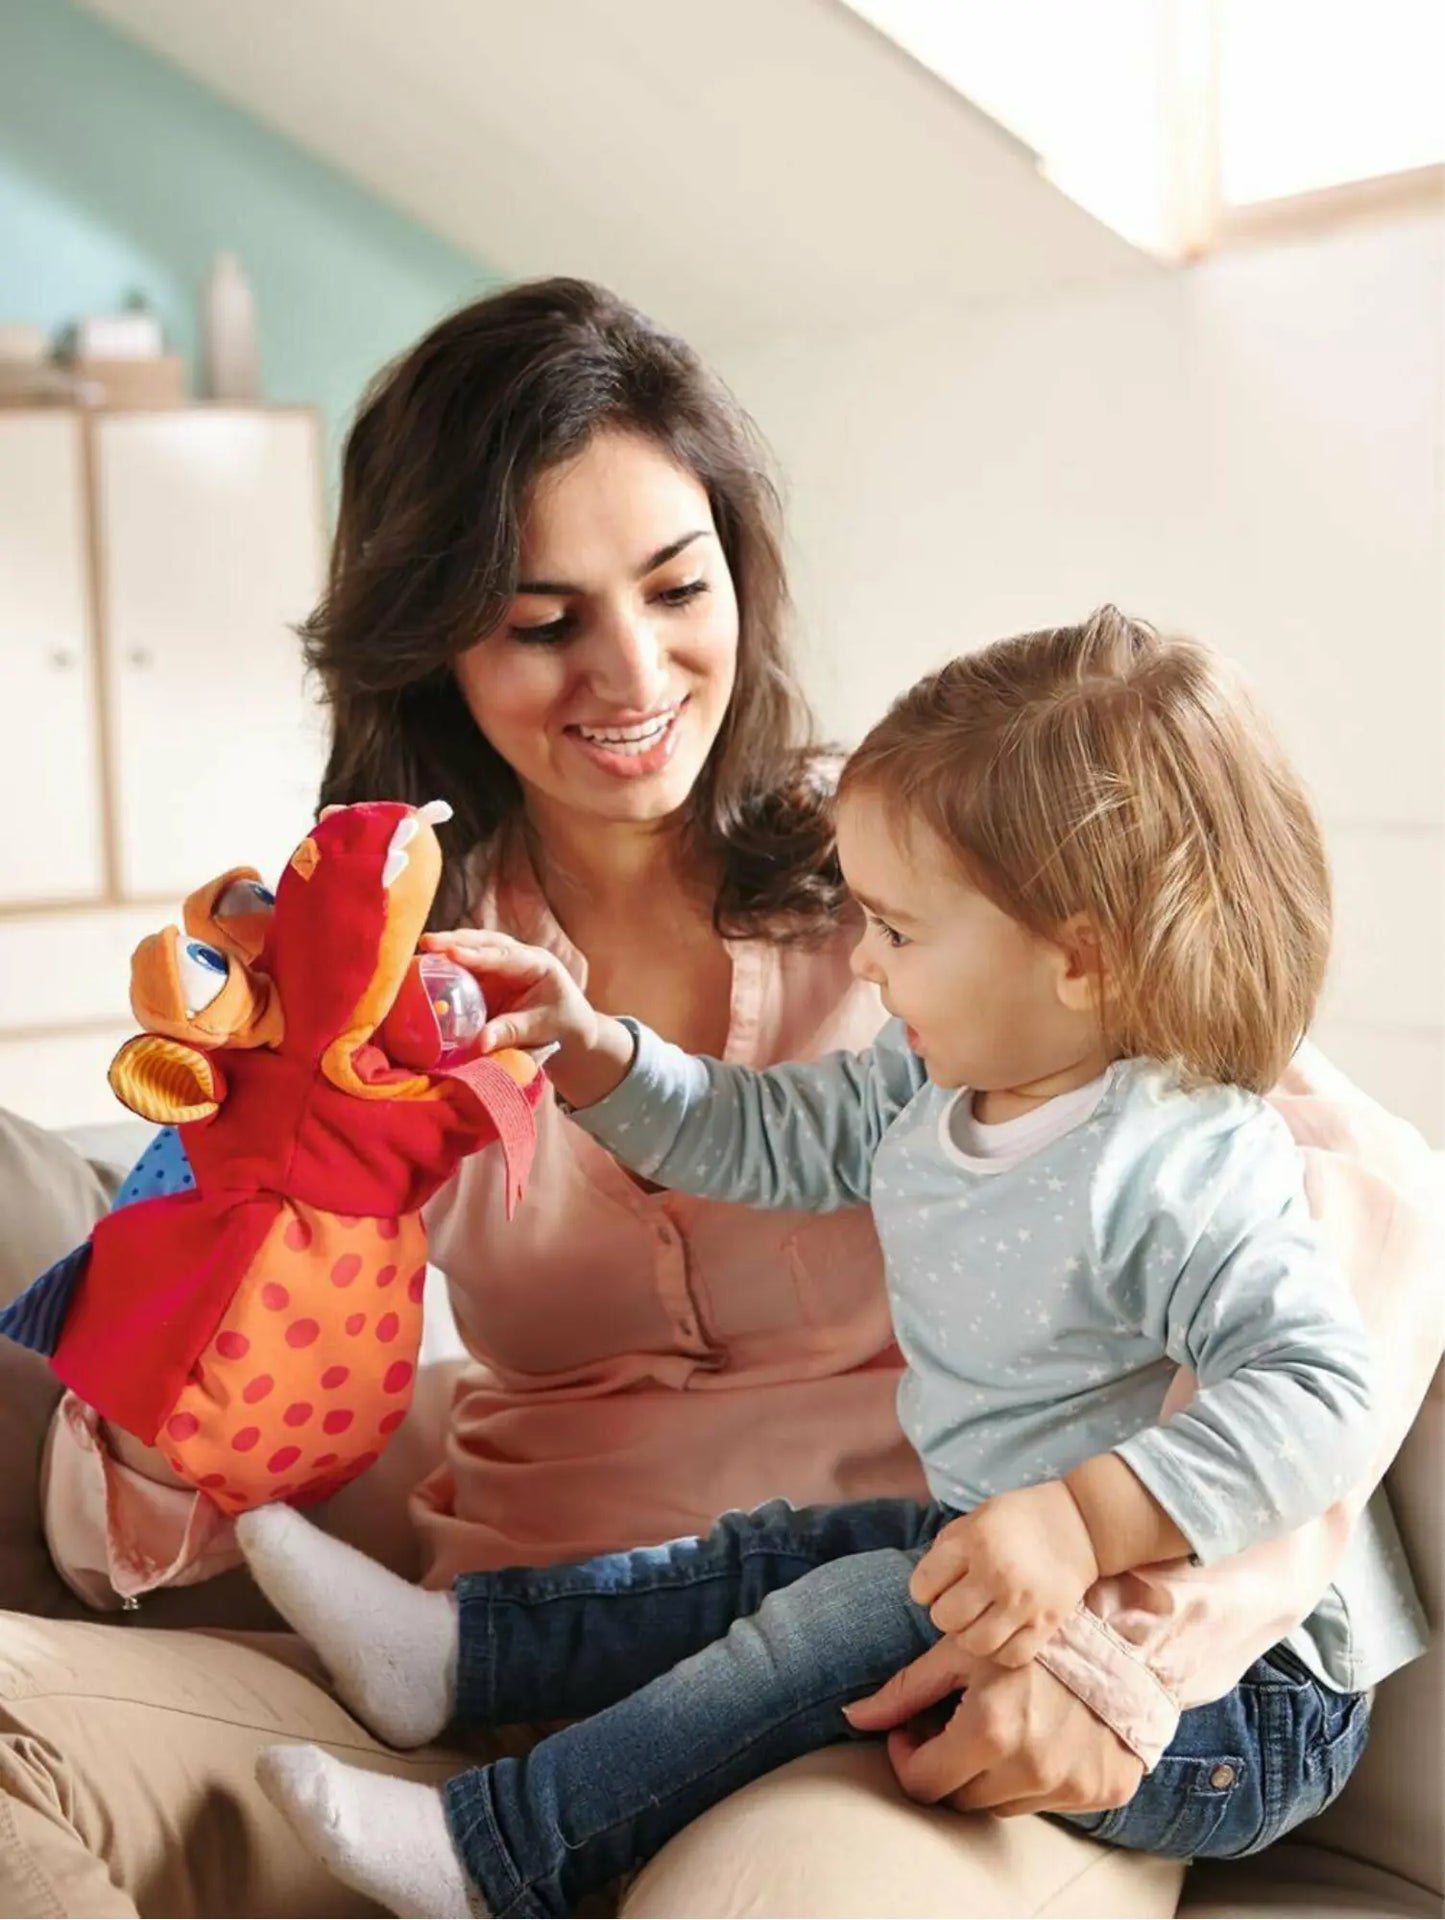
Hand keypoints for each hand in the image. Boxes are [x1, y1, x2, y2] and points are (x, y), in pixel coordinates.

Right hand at [422, 931, 632, 1108]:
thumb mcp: (540, 1029)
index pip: (504, 956)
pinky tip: (427, 966)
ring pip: (472, 948)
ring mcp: (501, 964)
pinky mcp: (488, 976)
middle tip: (426, 942)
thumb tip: (480, 1043)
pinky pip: (466, 966)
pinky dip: (447, 965)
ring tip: (422, 949)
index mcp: (537, 963)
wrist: (569, 1029)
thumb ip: (511, 1032)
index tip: (452, 953)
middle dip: (454, 941)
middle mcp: (518, 955)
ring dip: (447, 947)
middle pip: (484, 942)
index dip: (477, 954)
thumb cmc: (561, 1025)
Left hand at [845, 1637, 1143, 1816]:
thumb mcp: (962, 1651)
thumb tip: (853, 1718)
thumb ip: (905, 1690)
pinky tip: (1039, 1733)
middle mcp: (1031, 1766)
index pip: (922, 1783)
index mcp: (990, 1729)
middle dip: (945, 1763)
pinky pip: (1044, 1802)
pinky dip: (1031, 1777)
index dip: (907, 1756)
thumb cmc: (1029, 1636)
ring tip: (997, 1723)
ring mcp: (1068, 1784)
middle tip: (953, 1721)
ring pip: (999, 1805)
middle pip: (958, 1799)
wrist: (1125, 1636)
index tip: (913, 1730)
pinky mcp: (1100, 1792)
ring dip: (987, 1774)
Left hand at [907, 1482, 1098, 1666]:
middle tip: (960, 1605)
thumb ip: (949, 1545)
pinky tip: (1002, 1634)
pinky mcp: (1046, 1624)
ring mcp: (1023, 1602)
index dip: (924, 1589)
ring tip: (979, 1622)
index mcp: (974, 1541)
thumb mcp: (978, 1516)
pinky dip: (1000, 1651)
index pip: (923, 1584)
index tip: (936, 1587)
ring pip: (974, 1644)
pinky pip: (1010, 1655)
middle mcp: (996, 1573)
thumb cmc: (1021, 1518)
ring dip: (970, 1637)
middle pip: (945, 1618)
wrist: (1080, 1524)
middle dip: (946, 1615)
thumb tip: (926, 1583)